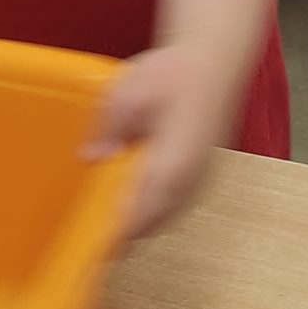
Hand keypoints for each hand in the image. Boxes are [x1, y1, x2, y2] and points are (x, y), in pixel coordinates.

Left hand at [84, 43, 241, 242]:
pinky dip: (156, 208)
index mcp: (172, 166)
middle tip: (95, 237)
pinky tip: (135, 196)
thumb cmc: (176, 72)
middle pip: (153, 224)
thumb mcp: (130, 93)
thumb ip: (110, 128)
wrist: (215, 59)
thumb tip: (92, 157)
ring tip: (111, 220)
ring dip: (142, 221)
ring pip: (168, 216)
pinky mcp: (202, 172)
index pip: (140, 218)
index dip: (117, 237)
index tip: (94, 249)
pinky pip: (177, 203)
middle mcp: (190, 180)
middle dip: (126, 233)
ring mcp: (200, 178)